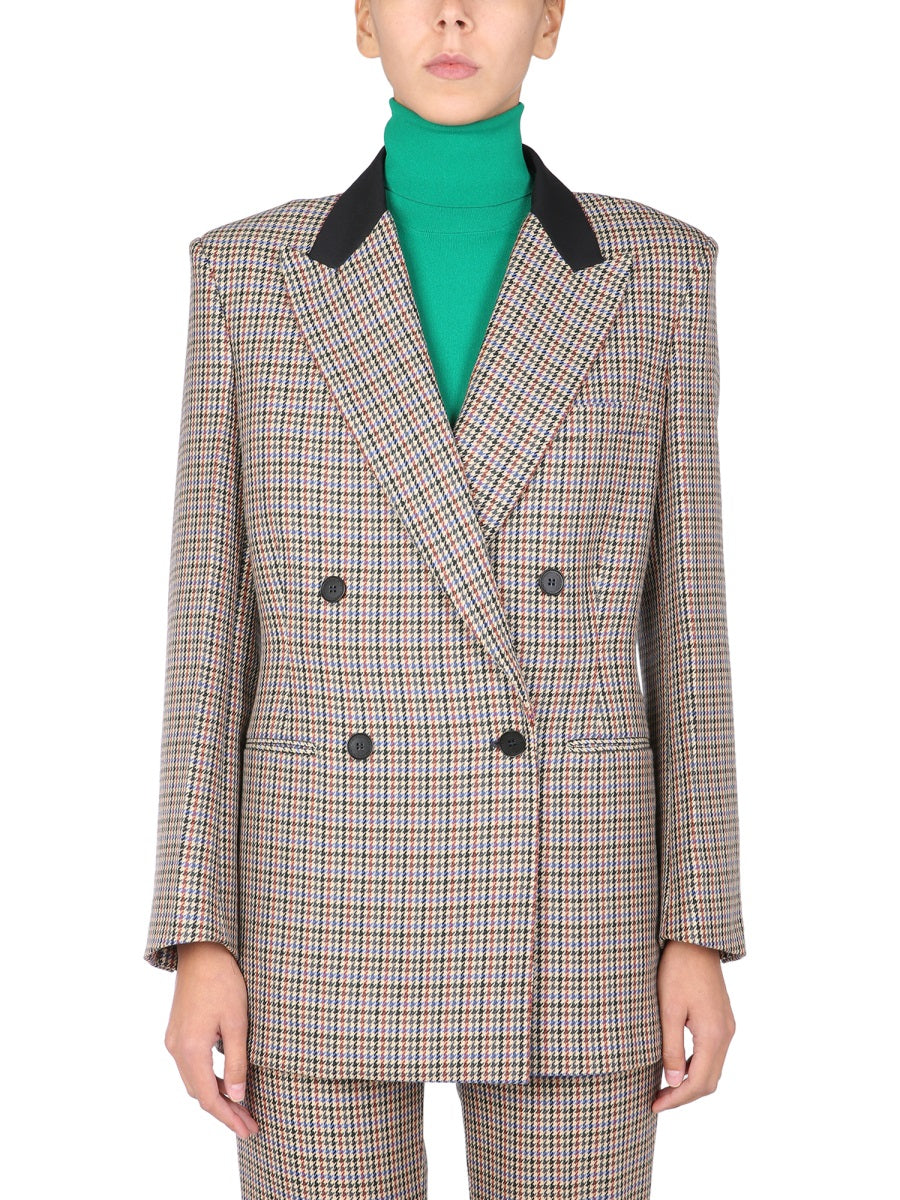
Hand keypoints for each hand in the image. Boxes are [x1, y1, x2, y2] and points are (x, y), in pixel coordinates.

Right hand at [164, 941, 259, 1139]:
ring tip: (242, 1106)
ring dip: (216, 1095)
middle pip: (199, 1093)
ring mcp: (174, 1040)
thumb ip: (236, 1061)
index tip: (248, 1129)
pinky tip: (228, 1080)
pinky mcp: (177, 1032)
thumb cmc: (223, 981)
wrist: (201, 951)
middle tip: (249, 1124)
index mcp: (190, 1049)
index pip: (209, 1098)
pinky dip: (209, 1078)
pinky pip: (192, 1066)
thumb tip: (238, 1096)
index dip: (229, 1117)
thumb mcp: (237, 1022)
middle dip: (224, 1111)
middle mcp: (176, 1049)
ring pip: (194, 1081)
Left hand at [651, 939, 735, 1112]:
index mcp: (713, 1034)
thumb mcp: (668, 1010)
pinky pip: (713, 1054)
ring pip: (712, 1069)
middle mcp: (726, 1034)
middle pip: (709, 1081)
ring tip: (663, 1087)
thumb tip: (673, 1082)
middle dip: (684, 1095)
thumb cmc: (677, 970)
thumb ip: (671, 1048)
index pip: (698, 1082)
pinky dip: (696, 1067)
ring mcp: (727, 1027)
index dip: (676, 1098)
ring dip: (690, 1083)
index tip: (655, 1105)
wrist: (694, 940)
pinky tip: (676, 1066)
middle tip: (657, 1100)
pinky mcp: (722, 1019)